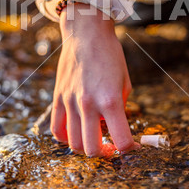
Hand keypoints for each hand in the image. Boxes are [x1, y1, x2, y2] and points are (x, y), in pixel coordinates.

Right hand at [50, 3, 138, 155]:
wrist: (86, 34)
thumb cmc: (110, 55)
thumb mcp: (125, 82)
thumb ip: (120, 108)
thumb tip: (113, 128)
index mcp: (110, 100)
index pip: (122, 141)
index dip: (129, 150)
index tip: (131, 148)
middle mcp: (88, 104)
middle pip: (92, 150)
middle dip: (104, 153)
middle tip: (110, 145)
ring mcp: (70, 101)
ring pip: (73, 143)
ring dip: (85, 146)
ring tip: (94, 137)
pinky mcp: (58, 97)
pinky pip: (56, 129)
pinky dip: (66, 137)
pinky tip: (76, 130)